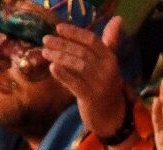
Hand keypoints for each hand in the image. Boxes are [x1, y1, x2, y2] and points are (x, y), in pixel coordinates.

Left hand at [45, 19, 126, 140]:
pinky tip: (52, 68)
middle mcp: (108, 70)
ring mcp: (101, 85)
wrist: (111, 117)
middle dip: (62, 44)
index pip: (92, 40)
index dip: (74, 33)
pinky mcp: (92, 98)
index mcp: (111, 59)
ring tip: (45, 52)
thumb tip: (118, 19)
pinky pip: (75, 84)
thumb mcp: (109, 64)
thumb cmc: (106, 86)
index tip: (58, 28)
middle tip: (45, 40)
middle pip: (82, 52)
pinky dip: (63, 75)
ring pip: (78, 66)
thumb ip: (110, 42)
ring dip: (59, 57)